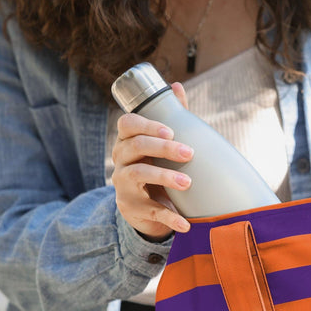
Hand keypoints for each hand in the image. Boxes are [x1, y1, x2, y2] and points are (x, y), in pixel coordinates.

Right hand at [112, 82, 192, 240]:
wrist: (144, 210)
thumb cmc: (155, 168)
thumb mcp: (160, 145)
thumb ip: (170, 117)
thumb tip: (176, 86)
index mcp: (128, 142)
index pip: (127, 125)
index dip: (147, 125)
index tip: (170, 130)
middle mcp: (121, 162)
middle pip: (135, 147)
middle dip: (163, 148)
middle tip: (189, 153)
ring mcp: (124, 186)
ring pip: (139, 175)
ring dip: (165, 177)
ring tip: (187, 182)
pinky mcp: (133, 209)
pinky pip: (151, 212)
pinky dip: (170, 217)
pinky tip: (185, 223)